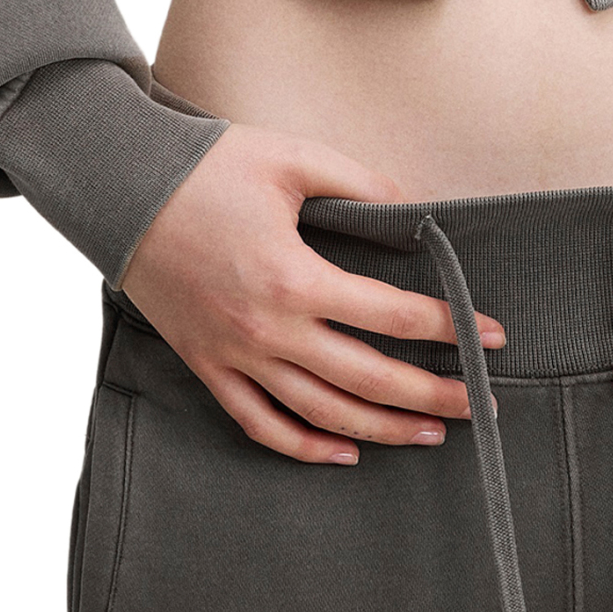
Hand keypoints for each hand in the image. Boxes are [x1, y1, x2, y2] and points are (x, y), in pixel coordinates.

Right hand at [121, 124, 505, 465]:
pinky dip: (305, 446)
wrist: (118, 189)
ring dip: (383, 427)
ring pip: (322, 413)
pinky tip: (345, 452)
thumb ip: (362, 184)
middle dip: (434, 392)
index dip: (450, 326)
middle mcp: (267, 329)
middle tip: (482, 401)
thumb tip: (420, 210)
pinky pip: (260, 423)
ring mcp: (234, 355)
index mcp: (294, 276)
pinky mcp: (207, 365)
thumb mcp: (293, 159)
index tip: (494, 334)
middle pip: (369, 378)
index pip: (391, 315)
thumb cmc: (207, 167)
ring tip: (432, 431)